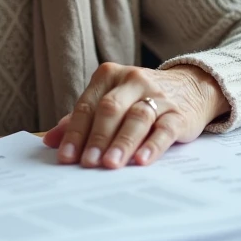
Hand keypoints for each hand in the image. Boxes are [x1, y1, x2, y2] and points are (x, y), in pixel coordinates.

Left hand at [42, 63, 227, 168]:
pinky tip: (141, 160)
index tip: (66, 157)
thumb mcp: (110, 100)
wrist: (191, 86)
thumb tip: (50, 141)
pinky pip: (164, 129)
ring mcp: (158, 96)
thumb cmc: (139, 98)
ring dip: (122, 143)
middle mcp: (133, 81)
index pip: (87, 105)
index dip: (75, 132)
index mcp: (109, 75)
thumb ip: (81, 119)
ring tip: (110, 165)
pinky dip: (152, 145)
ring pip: (137, 118)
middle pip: (110, 109)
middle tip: (88, 163)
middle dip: (97, 138)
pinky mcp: (179, 113)